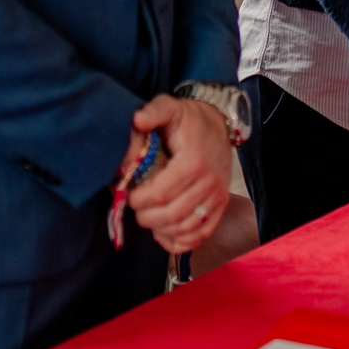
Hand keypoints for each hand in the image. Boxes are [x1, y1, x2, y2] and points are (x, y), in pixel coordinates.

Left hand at [126, 95, 232, 253]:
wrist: (221, 125)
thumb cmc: (190, 120)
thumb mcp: (170, 107)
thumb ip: (153, 111)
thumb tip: (138, 121)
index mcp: (193, 162)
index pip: (160, 194)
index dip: (138, 199)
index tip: (128, 193)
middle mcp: (209, 183)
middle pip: (171, 215)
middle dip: (145, 216)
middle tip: (136, 206)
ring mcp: (217, 197)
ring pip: (185, 228)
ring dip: (161, 229)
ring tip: (149, 217)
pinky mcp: (220, 206)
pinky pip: (201, 234)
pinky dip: (181, 240)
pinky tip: (165, 233)